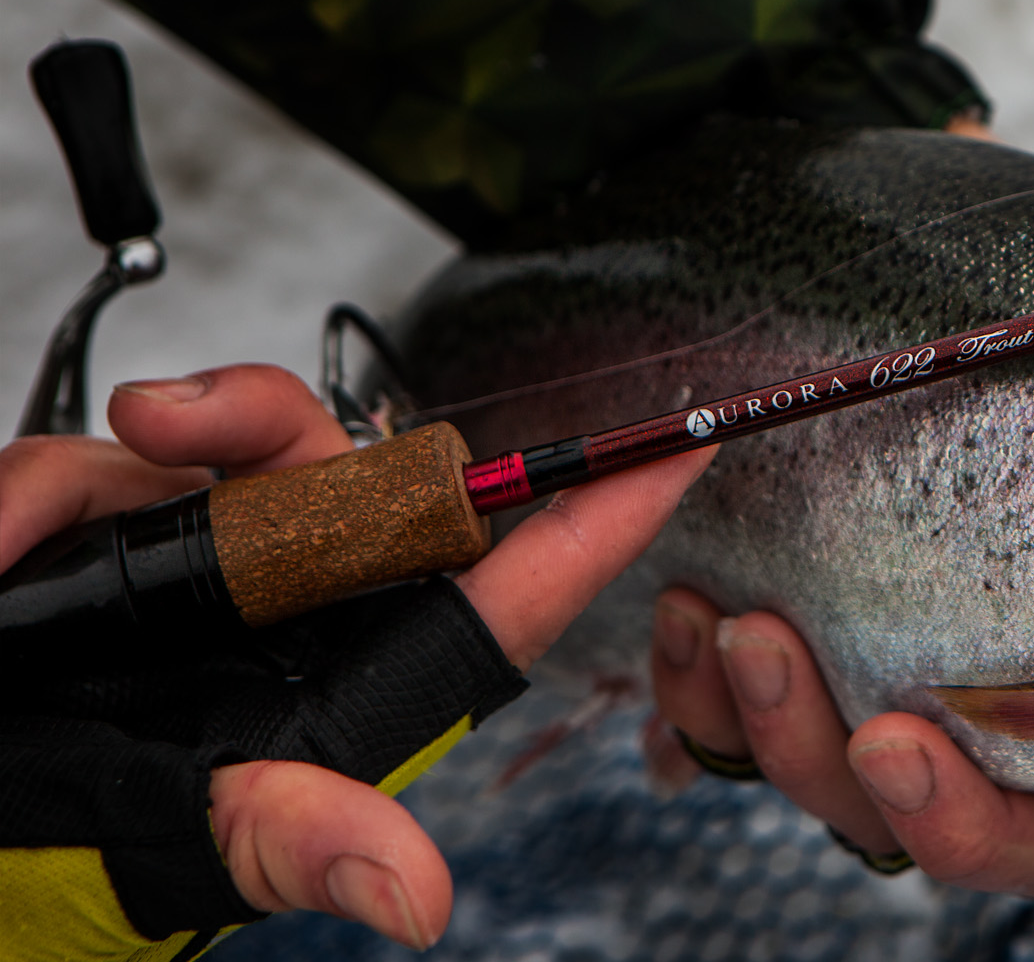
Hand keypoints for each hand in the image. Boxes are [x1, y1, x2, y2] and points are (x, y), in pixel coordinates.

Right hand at [0, 363, 710, 951]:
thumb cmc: (98, 844)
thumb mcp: (205, 843)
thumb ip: (303, 842)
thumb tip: (416, 896)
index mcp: (364, 666)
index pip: (512, 577)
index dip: (599, 515)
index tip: (680, 451)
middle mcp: (300, 595)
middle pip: (351, 468)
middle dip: (260, 425)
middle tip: (170, 425)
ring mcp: (212, 559)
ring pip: (227, 446)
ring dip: (125, 462)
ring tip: (29, 529)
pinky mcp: (116, 537)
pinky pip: (92, 475)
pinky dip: (31, 500)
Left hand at [651, 591, 1033, 934]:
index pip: (1021, 841)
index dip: (964, 820)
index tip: (907, 744)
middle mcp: (959, 748)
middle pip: (884, 816)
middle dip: (834, 763)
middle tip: (797, 674)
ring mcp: (865, 701)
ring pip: (791, 760)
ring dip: (753, 709)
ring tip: (728, 625)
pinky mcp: (787, 657)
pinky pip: (711, 706)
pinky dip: (688, 674)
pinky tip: (682, 610)